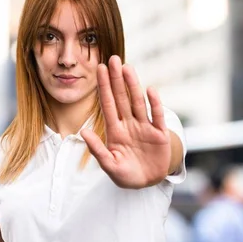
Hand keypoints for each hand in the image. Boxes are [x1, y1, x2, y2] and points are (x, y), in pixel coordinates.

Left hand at [81, 55, 169, 188]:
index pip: (108, 105)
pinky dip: (155, 104)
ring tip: (127, 68)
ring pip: (138, 103)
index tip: (99, 69)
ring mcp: (145, 128)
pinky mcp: (159, 135)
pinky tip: (150, 90)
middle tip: (112, 59)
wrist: (147, 183)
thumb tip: (82, 132)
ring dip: (133, 86)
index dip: (103, 87)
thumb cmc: (126, 174)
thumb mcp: (109, 165)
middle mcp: (129, 125)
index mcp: (115, 131)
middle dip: (116, 79)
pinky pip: (157, 117)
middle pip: (122, 98)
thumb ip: (97, 149)